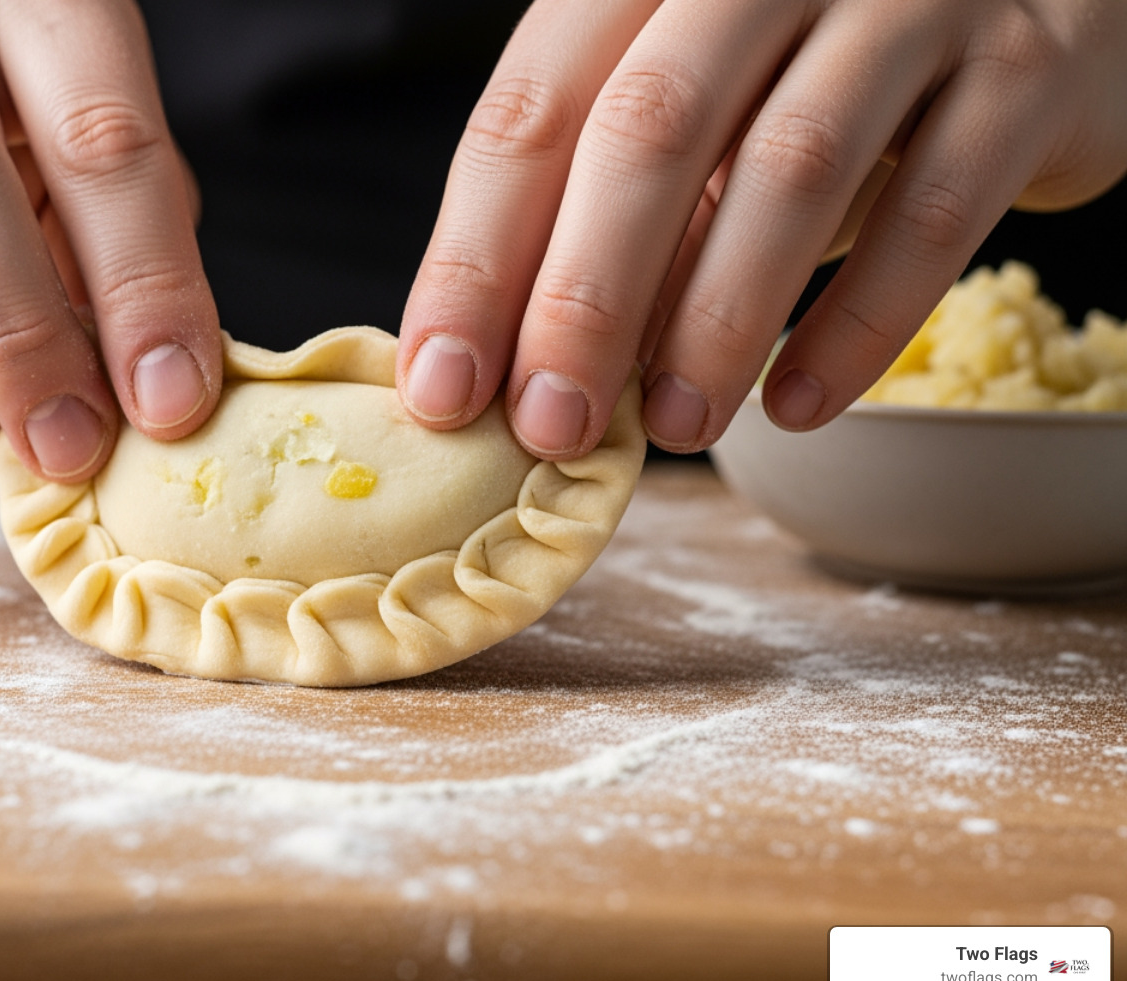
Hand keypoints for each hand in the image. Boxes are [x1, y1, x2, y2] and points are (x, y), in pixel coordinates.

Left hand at [398, 0, 1126, 456]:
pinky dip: (857, 327)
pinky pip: (932, 214)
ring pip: (788, 172)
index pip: (534, 110)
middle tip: (552, 426)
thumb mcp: (698, 108)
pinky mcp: (1027, 66)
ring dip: (716, 323)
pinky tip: (797, 406)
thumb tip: (524, 369)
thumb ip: (614, 209)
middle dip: (583, 301)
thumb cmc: (819, 62)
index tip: (443, 388)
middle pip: (649, 132)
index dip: (476, 260)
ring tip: (676, 427)